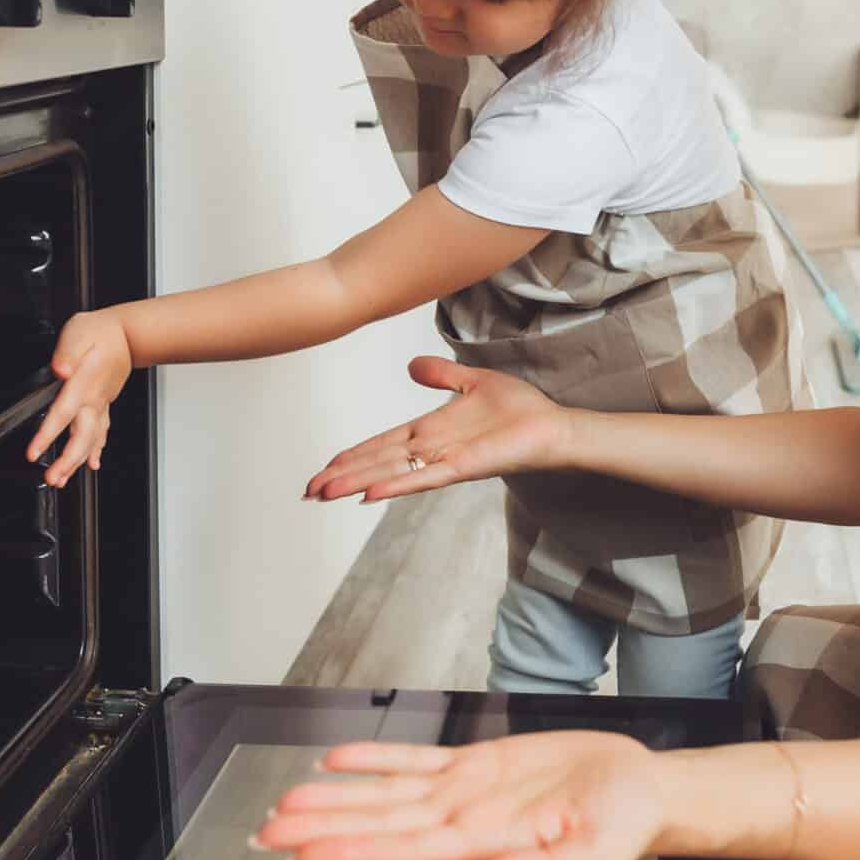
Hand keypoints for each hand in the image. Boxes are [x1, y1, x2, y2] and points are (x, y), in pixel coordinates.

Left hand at [27, 309, 132, 485]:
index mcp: (84, 383)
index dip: (48, 435)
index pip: (62, 413)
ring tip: (63, 479)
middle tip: (53, 478)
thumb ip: (67, 353)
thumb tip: (61, 370)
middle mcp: (94, 399)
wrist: (128, 334)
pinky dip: (96, 450)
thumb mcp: (79, 332)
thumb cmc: (102, 332)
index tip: (34, 452)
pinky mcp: (104, 405)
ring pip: (91, 440)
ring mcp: (101, 405)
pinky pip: (101, 433)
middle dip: (67, 461)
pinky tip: (92, 463)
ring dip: (77, 462)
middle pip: (81, 437)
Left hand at [255, 730, 666, 859]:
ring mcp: (465, 792)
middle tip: (265, 834)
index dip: (353, 851)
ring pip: (386, 794)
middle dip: (322, 829)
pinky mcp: (477, 764)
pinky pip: (416, 761)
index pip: (404, 851)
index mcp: (485, 844)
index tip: (304, 858)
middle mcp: (462, 821)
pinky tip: (336, 759)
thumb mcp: (601, 858)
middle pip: (380, 824)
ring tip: (284, 803)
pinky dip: (375, 758)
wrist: (643, 791)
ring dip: (335, 798)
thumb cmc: (624, 828)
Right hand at [303, 357, 571, 502]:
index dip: (352, 456)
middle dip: (342, 476)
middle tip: (308, 491)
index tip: (323, 469)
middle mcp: (431, 449)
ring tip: (325, 494)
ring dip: (357, 482)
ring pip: (391, 472)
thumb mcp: (472, 381)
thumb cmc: (520, 409)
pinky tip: (370, 494)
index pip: (381, 444)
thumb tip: (410, 365)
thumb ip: (440, 376)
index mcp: (430, 431)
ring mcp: (445, 460)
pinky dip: (397, 484)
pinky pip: (425, 477)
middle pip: (377, 462)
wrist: (552, 425)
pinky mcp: (463, 468)